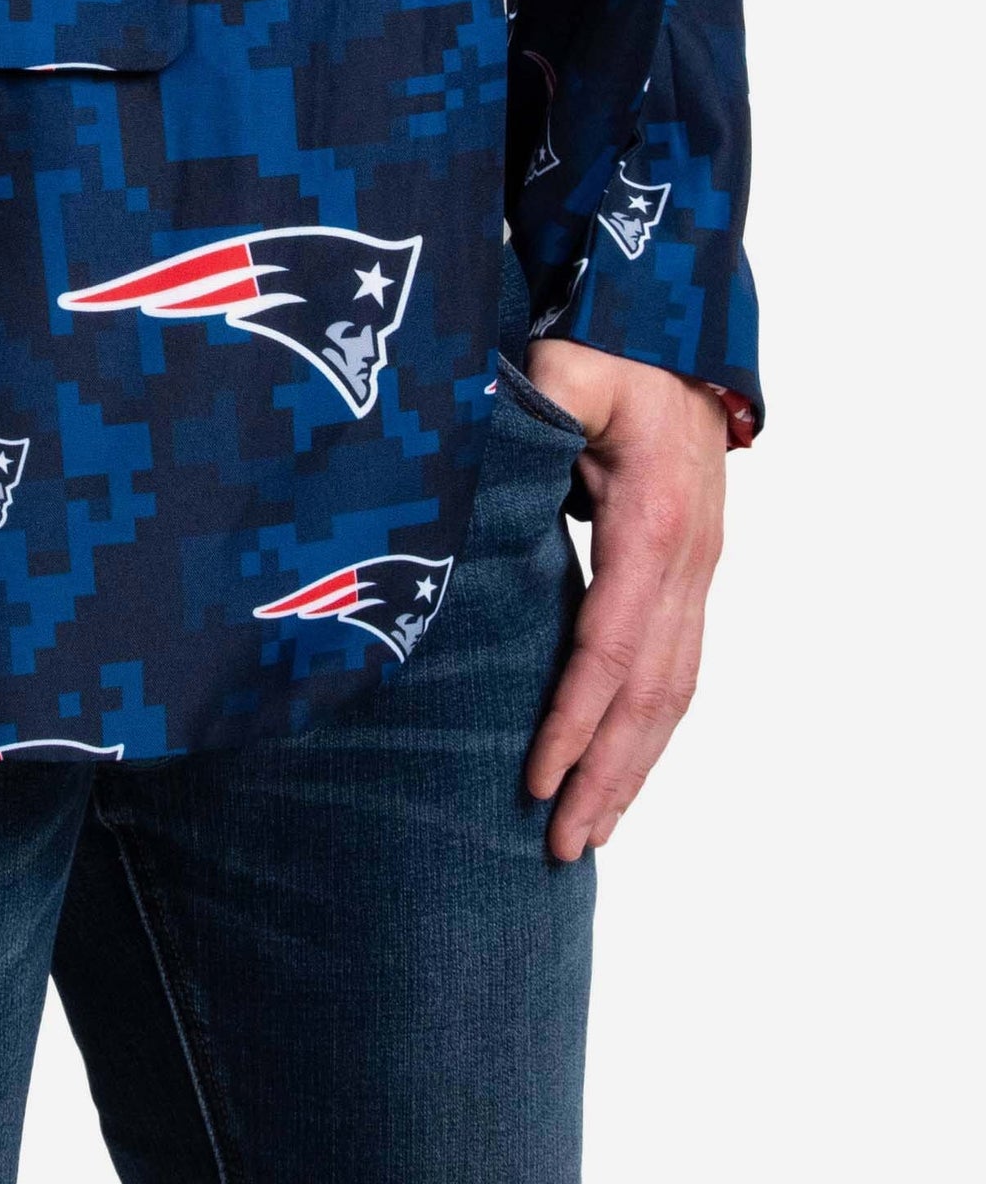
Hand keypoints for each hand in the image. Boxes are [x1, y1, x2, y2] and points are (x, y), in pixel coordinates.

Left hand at [522, 340, 727, 863]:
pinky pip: (677, 671)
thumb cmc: (609, 353)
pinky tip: (617, 773)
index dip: (574, 716)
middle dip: (608, 773)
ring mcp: (696, 577)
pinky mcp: (686, 581)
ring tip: (586, 835)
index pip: (612, 644)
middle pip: (653, 693)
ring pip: (675, 695)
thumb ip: (535, 398)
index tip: (536, 776)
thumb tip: (487, 432)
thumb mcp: (566, 364)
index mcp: (651, 524)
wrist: (676, 338)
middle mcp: (686, 564)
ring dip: (634, 769)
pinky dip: (648, 733)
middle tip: (560, 845)